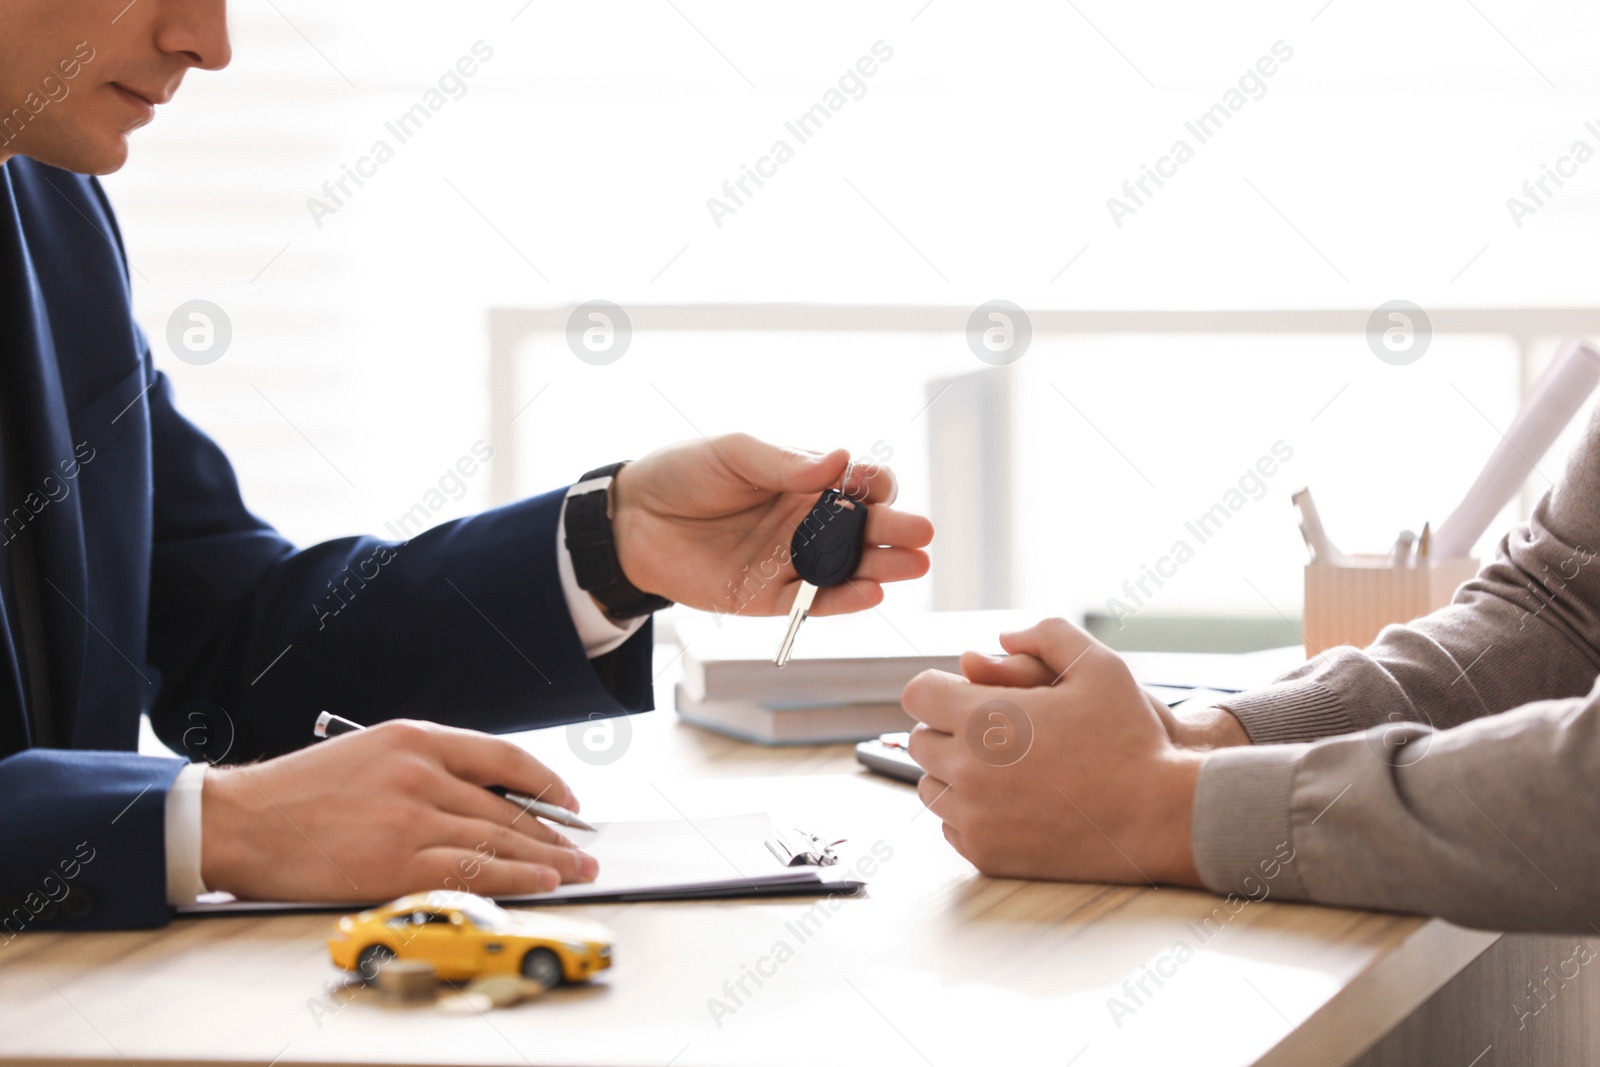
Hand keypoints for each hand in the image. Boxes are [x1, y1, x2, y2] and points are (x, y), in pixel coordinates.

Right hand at [201, 720, 597, 900]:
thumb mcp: (371, 754)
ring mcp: (411, 817)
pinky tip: (541, 882)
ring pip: (498, 838)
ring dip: (547, 856)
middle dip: (555, 829)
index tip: (568, 800)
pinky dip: (515, 877)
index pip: (502, 757)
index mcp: (415, 738)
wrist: (242, 821)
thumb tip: (485, 799)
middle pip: (507, 804)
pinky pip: (474, 870)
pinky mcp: (397, 861)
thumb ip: (427, 769)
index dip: (545, 782)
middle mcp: (420, 772)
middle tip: (585, 844)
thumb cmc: (299, 792)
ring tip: (577, 867)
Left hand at [608, 434, 932, 616]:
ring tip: (912, 564)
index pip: (859, 484)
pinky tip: (870, 591)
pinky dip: (843, 600)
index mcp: (805, 481)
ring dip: (883, 567)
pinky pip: (814, 603)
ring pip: (849, 568)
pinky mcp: (769, 598)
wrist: (632, 519)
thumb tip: (838, 461)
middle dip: (896, 529)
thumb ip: (784, 463)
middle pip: (865, 529)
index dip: (874, 484)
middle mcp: (807, 523)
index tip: (876, 486)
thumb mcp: (733, 453)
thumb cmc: (683, 474)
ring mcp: (791, 562)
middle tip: (920, 534)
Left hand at [902, 617, 1204, 886]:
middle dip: (944, 730)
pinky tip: (1006, 803)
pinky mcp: (986, 854)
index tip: (964, 695)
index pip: (917, 694)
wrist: (1159, 817)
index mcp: (983, 718)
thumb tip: (1003, 638)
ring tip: (997, 767)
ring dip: (952, 774)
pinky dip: (968, 814)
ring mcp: (974, 817)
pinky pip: (951, 828)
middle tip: (988, 732)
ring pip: (930, 788)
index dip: (939, 689)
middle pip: (919, 741)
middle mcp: (967, 768)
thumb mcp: (1099, 666)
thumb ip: (1048, 635)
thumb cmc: (1131, 738)